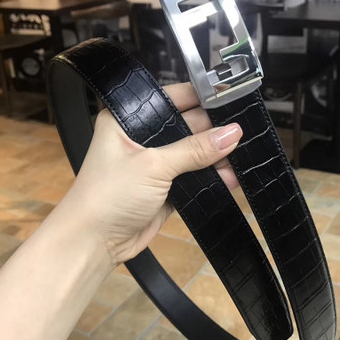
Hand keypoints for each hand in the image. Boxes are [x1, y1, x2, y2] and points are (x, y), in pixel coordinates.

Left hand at [65, 82, 241, 266]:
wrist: (94, 243)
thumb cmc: (110, 195)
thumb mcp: (153, 165)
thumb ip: (194, 150)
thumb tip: (232, 133)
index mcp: (128, 119)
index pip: (170, 98)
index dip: (200, 97)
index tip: (231, 97)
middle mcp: (141, 137)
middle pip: (186, 126)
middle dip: (214, 131)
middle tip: (245, 131)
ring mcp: (154, 163)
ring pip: (193, 153)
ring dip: (216, 156)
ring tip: (243, 157)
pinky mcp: (165, 187)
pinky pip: (194, 177)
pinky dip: (211, 178)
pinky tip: (232, 178)